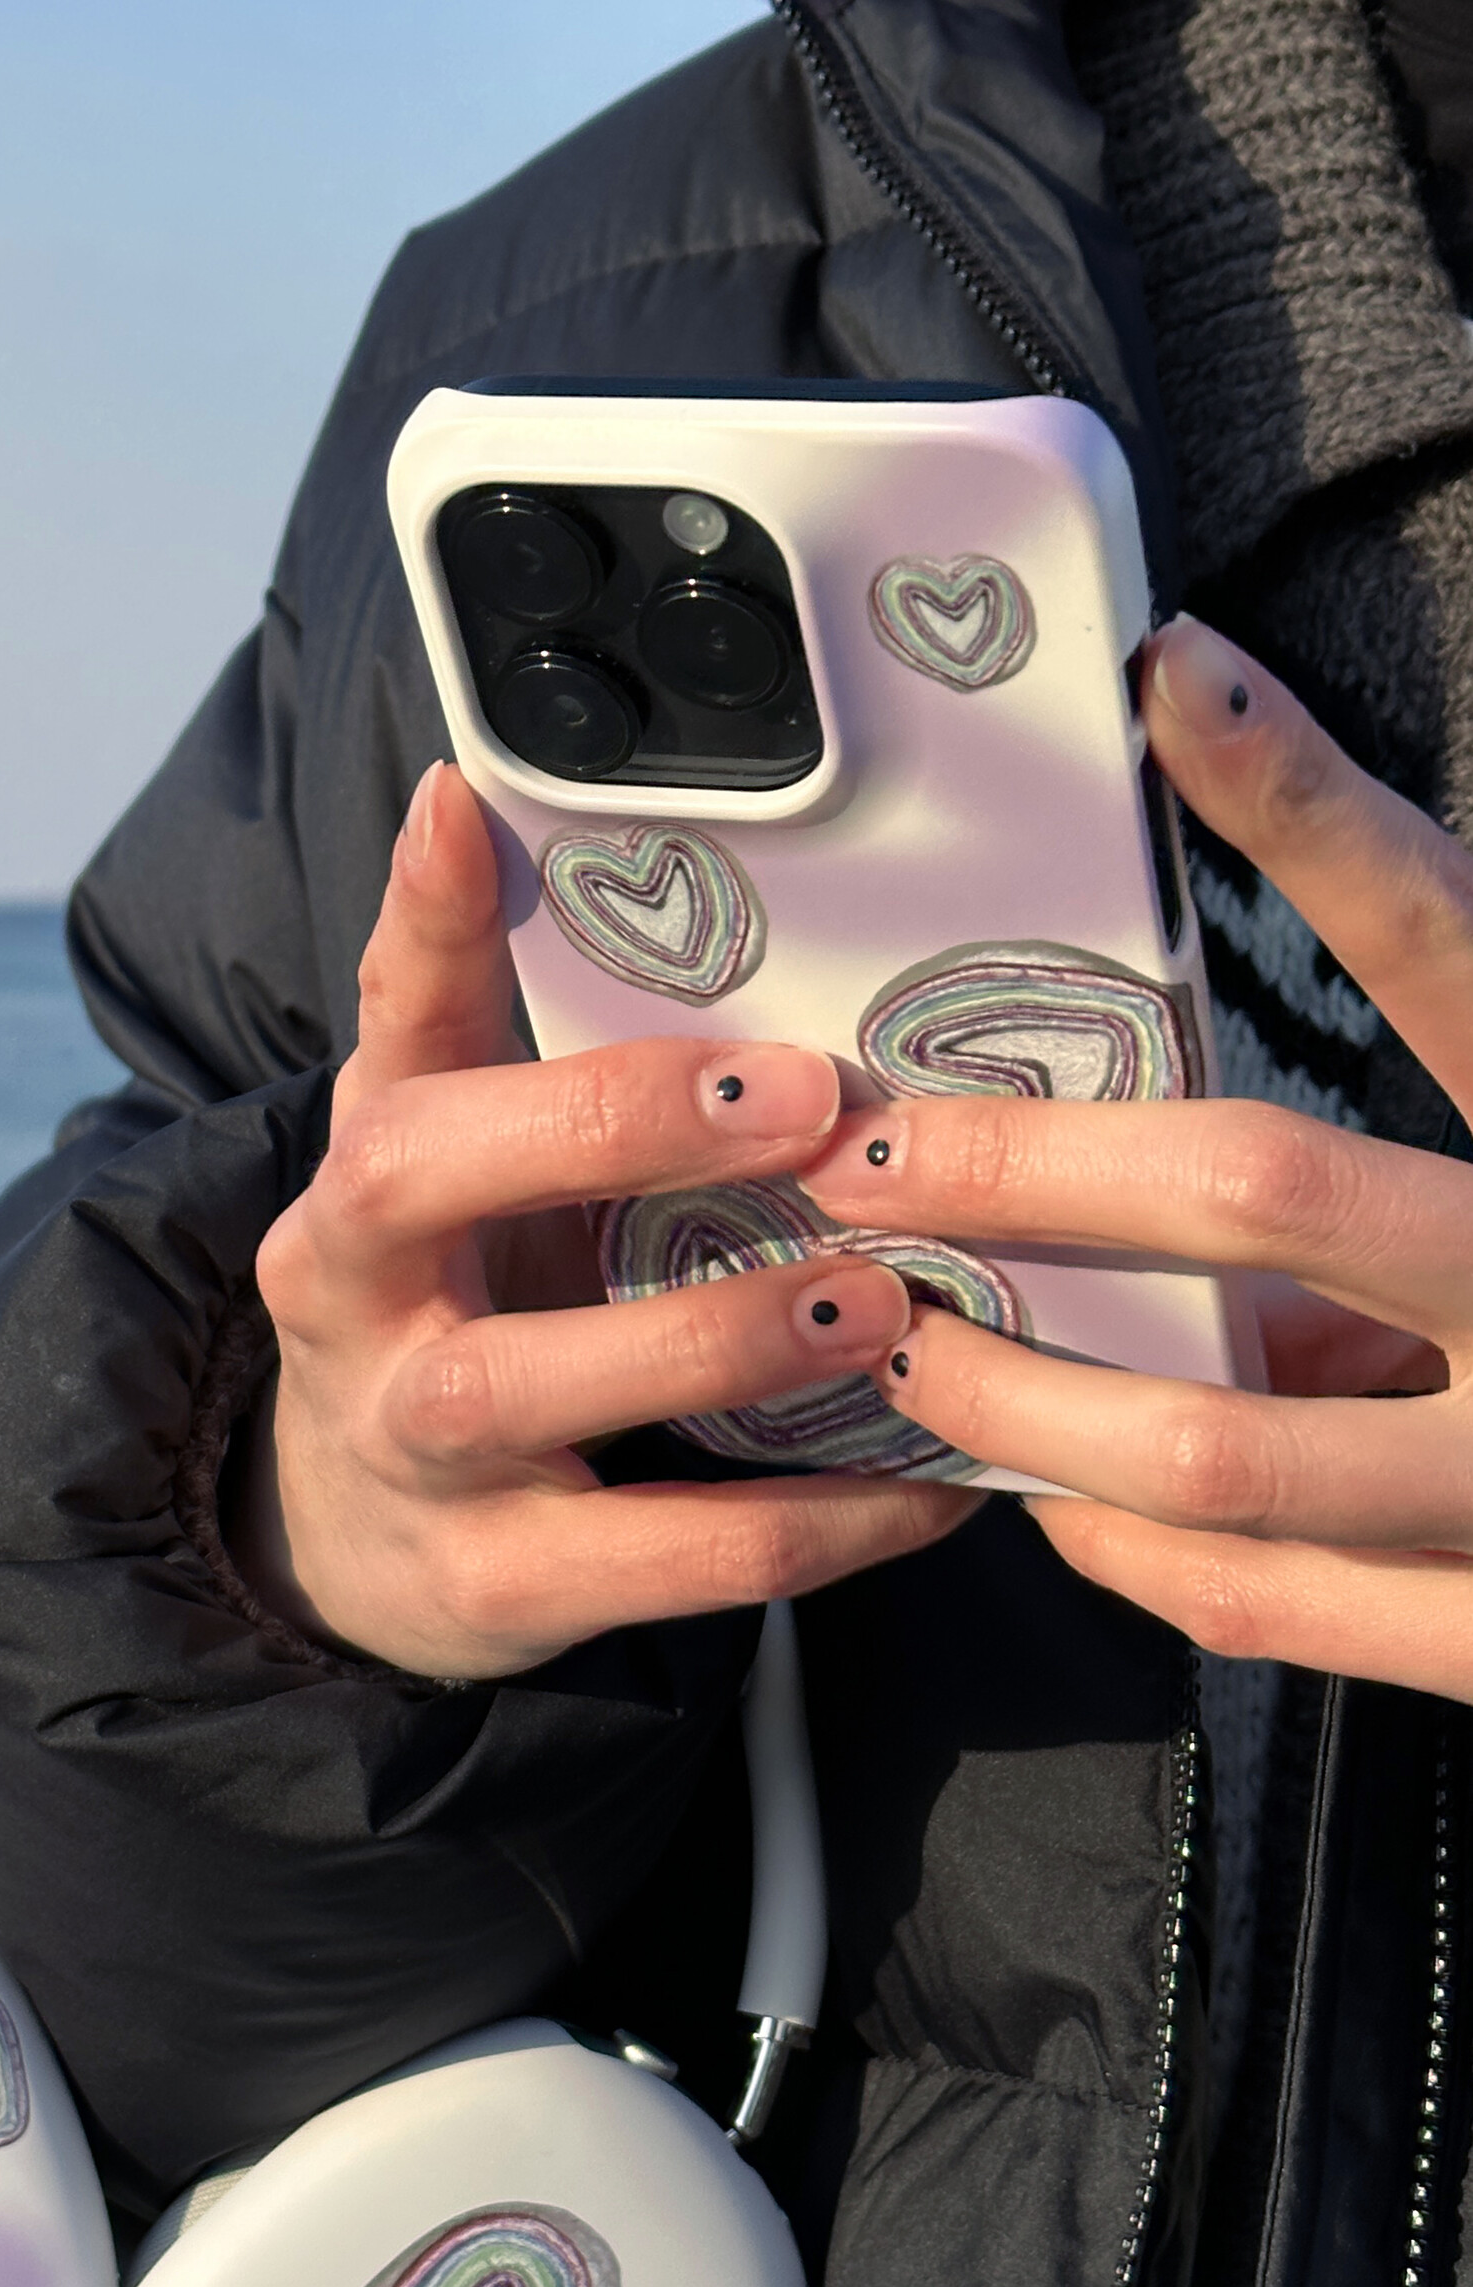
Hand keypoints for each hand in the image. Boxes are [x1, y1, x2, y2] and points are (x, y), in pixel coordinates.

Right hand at [237, 762, 976, 1679]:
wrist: (352, 1539)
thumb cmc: (441, 1296)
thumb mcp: (432, 1148)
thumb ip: (453, 987)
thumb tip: (461, 794)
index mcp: (357, 1175)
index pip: (383, 1028)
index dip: (446, 929)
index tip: (523, 832)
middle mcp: (354, 1299)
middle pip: (419, 1180)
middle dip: (608, 1125)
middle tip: (810, 1105)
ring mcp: (415, 1450)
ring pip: (530, 1386)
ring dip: (713, 1337)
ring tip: (877, 1301)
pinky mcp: (495, 1584)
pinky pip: (664, 1561)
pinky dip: (809, 1526)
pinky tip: (929, 1484)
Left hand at [797, 614, 1472, 1702]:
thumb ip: (1375, 1192)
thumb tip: (1145, 1185)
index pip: (1445, 946)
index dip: (1310, 811)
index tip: (1178, 684)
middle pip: (1265, 1192)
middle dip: (1027, 1170)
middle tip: (871, 1155)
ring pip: (1213, 1449)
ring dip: (1021, 1399)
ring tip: (910, 1348)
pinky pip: (1260, 1602)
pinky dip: (1125, 1551)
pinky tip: (1056, 1507)